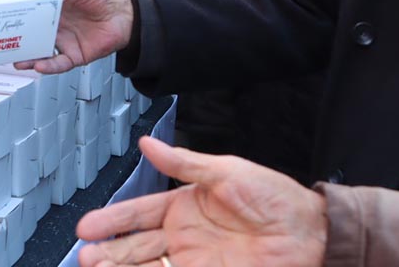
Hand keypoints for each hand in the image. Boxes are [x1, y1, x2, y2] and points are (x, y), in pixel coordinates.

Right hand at [16, 0, 133, 73]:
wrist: (124, 15)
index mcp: (50, 9)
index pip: (28, 13)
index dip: (15, 15)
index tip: (0, 15)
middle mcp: (53, 27)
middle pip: (30, 35)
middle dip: (16, 40)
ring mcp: (62, 42)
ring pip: (39, 53)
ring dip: (27, 58)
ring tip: (15, 59)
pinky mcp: (73, 56)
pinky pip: (57, 64)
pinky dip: (47, 66)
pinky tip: (38, 66)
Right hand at [77, 137, 327, 266]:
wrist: (313, 234)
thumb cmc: (275, 198)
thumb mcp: (227, 171)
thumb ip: (185, 163)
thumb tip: (148, 144)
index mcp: (184, 207)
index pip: (137, 214)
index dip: (111, 221)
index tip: (87, 228)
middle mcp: (184, 237)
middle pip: (135, 247)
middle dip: (108, 253)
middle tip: (85, 258)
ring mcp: (195, 262)